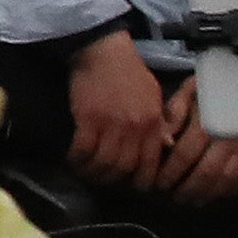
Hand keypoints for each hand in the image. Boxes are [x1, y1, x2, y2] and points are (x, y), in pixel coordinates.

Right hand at [66, 30, 174, 187]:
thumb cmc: (129, 71)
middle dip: (112, 180)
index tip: (129, 186)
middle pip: (125, 168)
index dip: (139, 180)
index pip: (150, 163)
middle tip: (102, 182)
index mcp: (153, 123)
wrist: (104, 50)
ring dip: (92, 173)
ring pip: (103, 162)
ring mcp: (112, 124)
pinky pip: (83, 149)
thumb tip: (165, 146)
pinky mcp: (89, 118)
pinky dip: (77, 159)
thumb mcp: (153, 96)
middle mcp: (135, 128)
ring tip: (84, 173)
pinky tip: (72, 160)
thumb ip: (160, 123)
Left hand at [154, 68, 237, 204]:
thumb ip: (175, 113)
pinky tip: (222, 194)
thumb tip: (164, 141)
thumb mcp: (193, 88)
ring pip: (226, 181)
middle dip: (187, 191)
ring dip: (208, 195)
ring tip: (194, 201)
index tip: (159, 184)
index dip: (169, 174)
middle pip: (204, 175)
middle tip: (175, 199)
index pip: (183, 157)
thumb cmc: (223, 82)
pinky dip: (234, 191)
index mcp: (207, 123)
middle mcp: (228, 139)